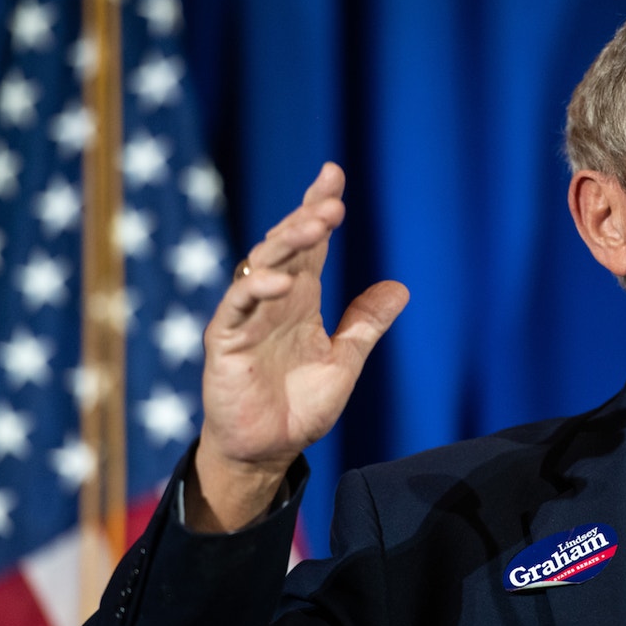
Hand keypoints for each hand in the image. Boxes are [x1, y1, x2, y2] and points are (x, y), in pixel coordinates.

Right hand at [189, 162, 408, 530]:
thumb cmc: (300, 406)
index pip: (311, 244)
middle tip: (333, 201)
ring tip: (315, 225)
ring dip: (286, 242)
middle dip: (307, 218)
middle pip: (285, 245)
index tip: (333, 174)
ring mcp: (246, 317)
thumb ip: (366, 324)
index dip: (317, 207)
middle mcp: (272, 299)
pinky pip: (236, 306)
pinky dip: (255, 289)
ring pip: (260, 265)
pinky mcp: (224, 341)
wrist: (268, 451)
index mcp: (300, 298)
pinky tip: (280, 280)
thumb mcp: (345, 361)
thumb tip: (400, 287)